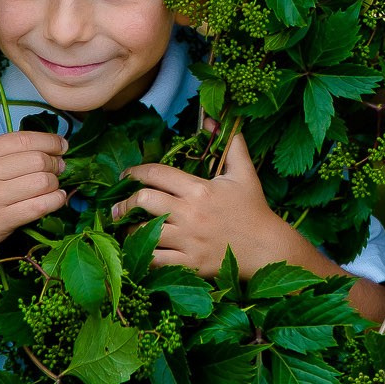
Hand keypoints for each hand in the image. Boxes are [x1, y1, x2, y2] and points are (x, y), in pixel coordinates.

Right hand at [0, 130, 68, 257]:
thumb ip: (2, 155)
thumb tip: (47, 149)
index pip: (26, 139)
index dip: (52, 142)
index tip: (63, 146)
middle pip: (39, 160)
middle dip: (56, 164)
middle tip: (59, 169)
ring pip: (44, 182)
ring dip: (56, 184)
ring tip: (54, 187)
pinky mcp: (2, 219)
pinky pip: (42, 206)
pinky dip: (56, 201)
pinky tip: (57, 200)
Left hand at [114, 131, 287, 276]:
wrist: (267, 247)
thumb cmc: (254, 208)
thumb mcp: (244, 172)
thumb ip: (230, 143)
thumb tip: (212, 120)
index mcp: (199, 189)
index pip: (156, 174)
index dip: (136, 172)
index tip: (127, 176)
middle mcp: (190, 213)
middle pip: (143, 200)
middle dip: (126, 201)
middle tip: (118, 206)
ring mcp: (188, 240)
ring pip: (142, 232)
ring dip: (129, 230)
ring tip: (126, 228)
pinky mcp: (189, 263)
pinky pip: (155, 260)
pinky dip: (142, 255)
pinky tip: (140, 250)